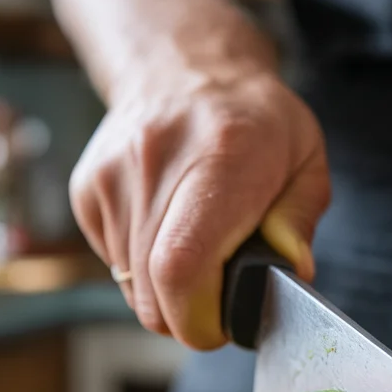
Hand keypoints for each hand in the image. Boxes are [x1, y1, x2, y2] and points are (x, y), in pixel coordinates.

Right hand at [69, 70, 329, 348]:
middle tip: (217, 303)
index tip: (221, 325)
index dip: (198, 318)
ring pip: (131, 284)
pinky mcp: (86, 190)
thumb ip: (299, 222)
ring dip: (166, 292)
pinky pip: (113, 262)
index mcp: (222, 157)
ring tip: (197, 250)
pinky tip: (167, 230)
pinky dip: (142, 267)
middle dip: (187, 318)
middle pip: (152, 289)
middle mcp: (156, 163)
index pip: (183, 266)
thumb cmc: (254, 121)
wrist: (182, 66)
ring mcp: (112, 176)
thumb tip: (292, 274)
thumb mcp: (306, 161)